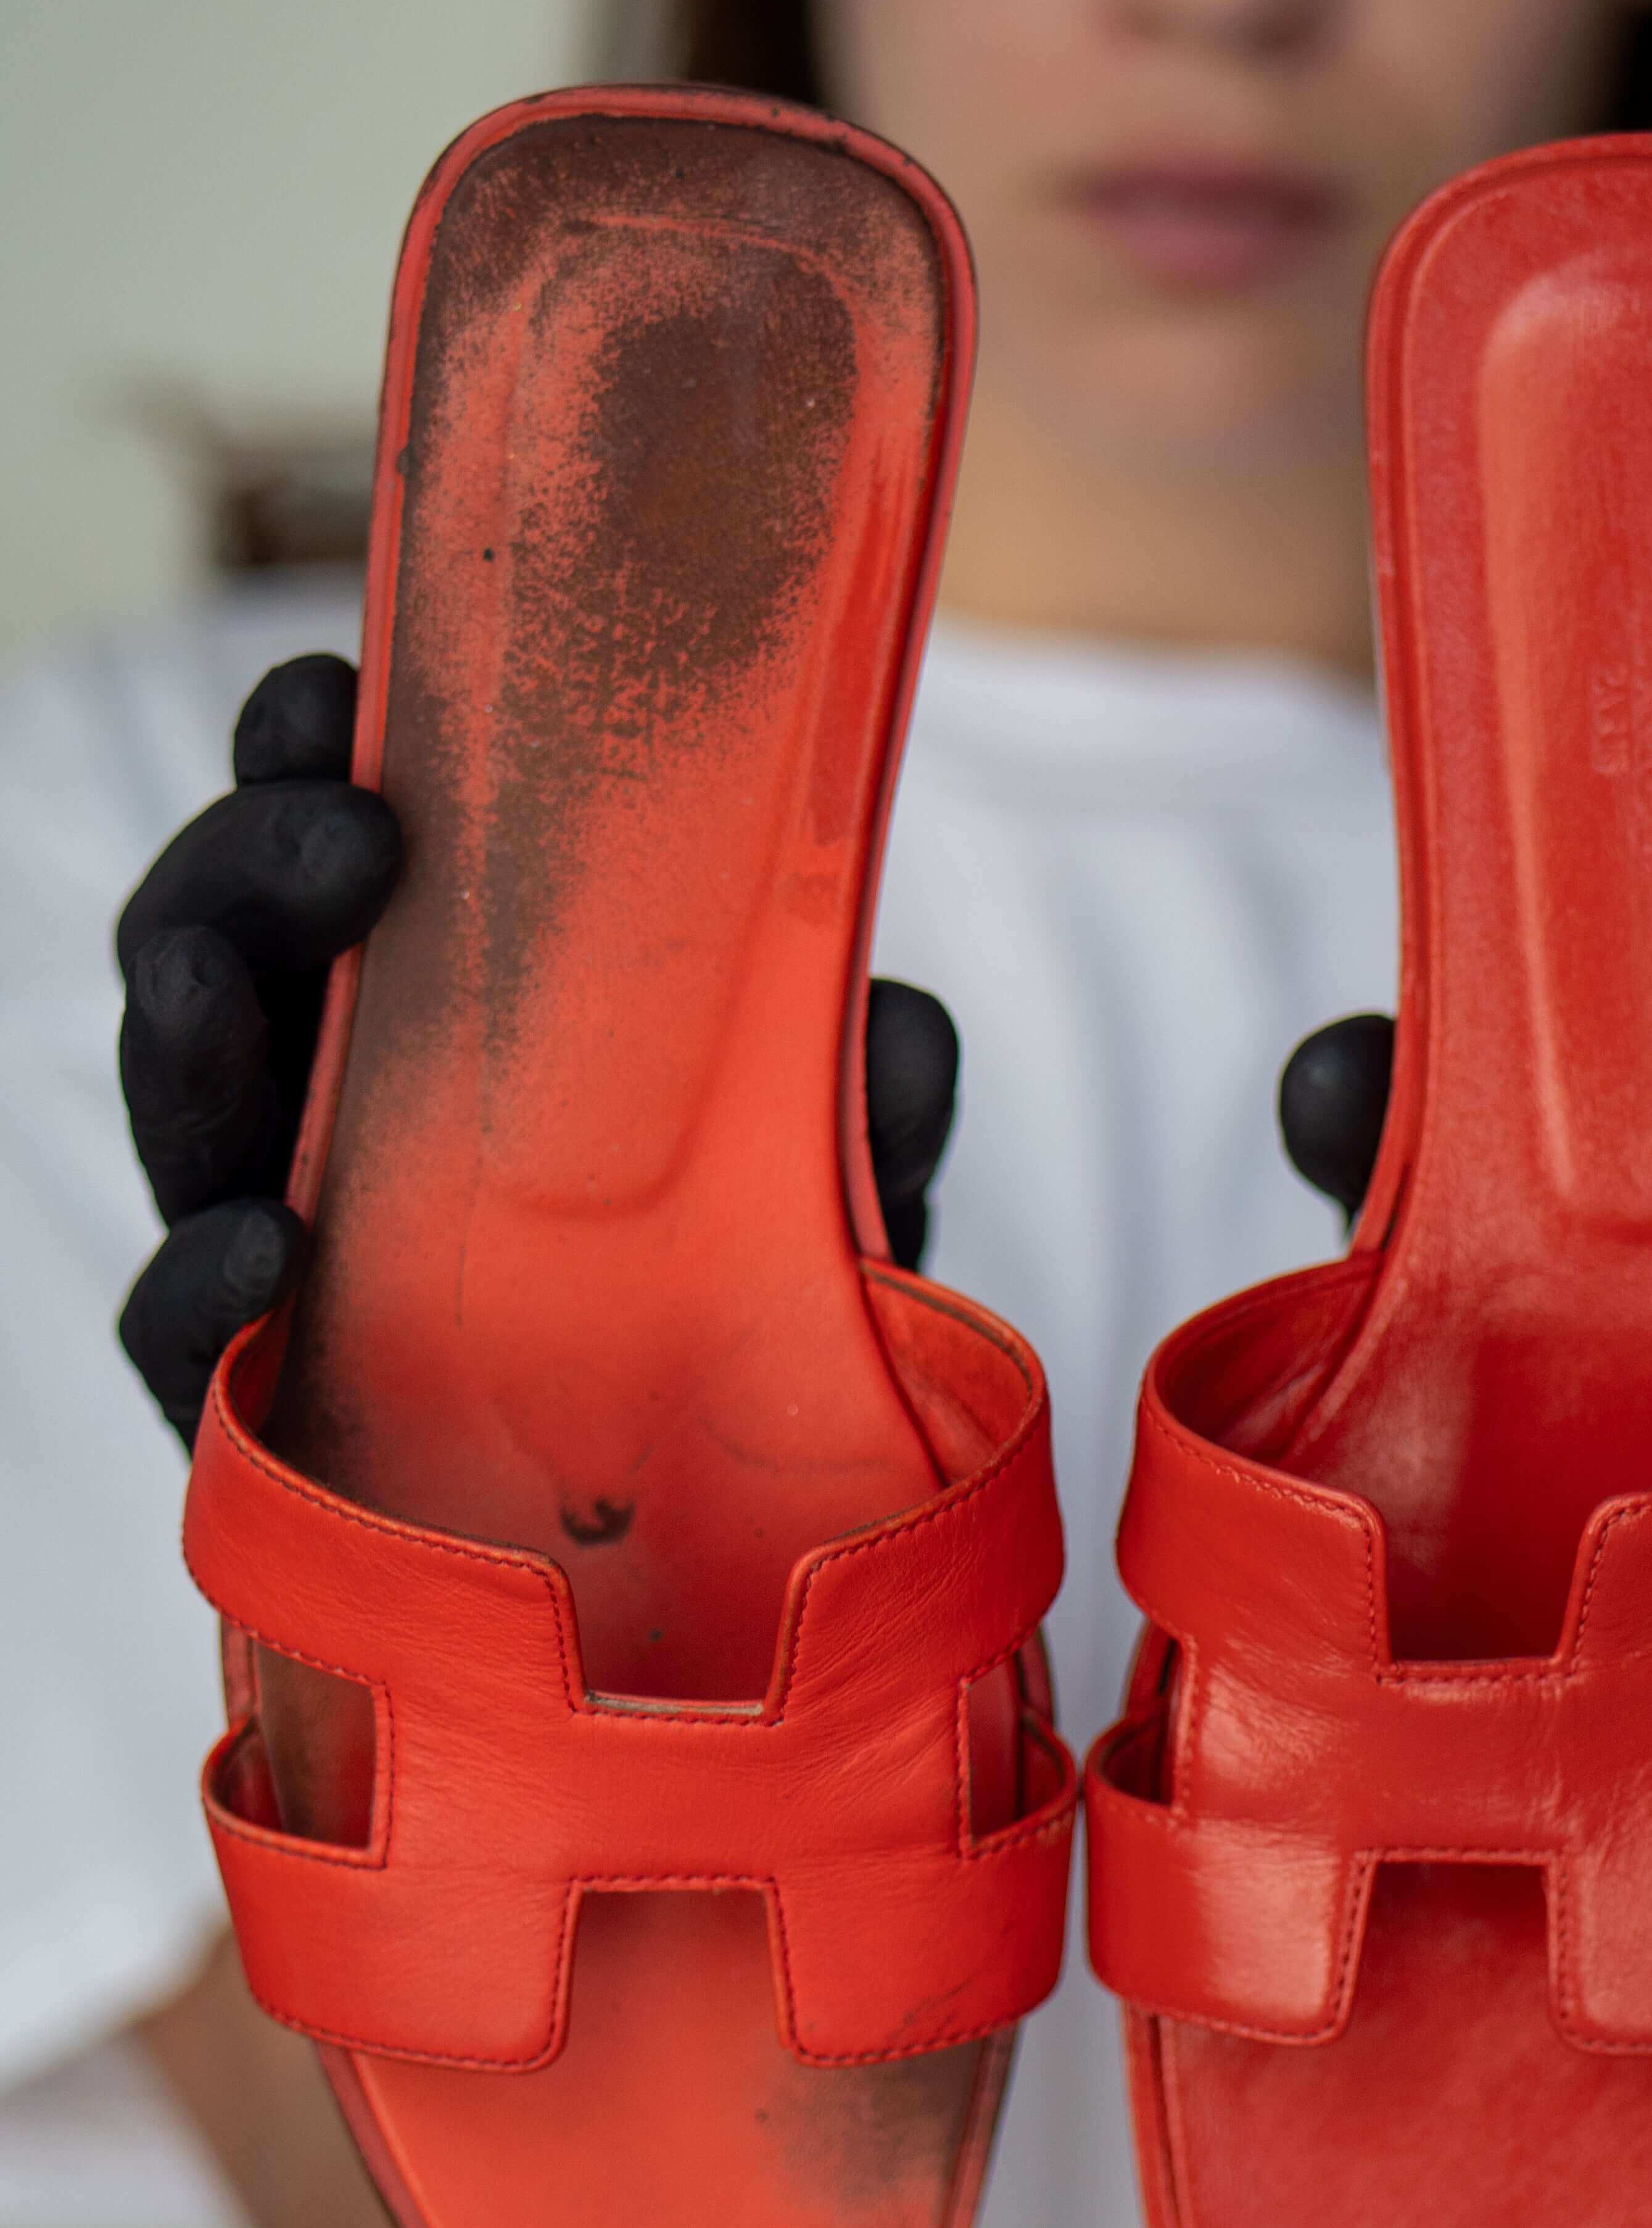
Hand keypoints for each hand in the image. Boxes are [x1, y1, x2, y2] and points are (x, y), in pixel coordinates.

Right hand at [116, 655, 961, 1449]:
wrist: (738, 1538)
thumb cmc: (744, 1313)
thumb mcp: (830, 1200)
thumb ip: (864, 1116)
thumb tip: (901, 1030)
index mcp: (425, 1022)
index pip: (332, 867)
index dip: (301, 762)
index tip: (334, 688)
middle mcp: (325, 1118)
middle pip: (225, 958)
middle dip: (247, 869)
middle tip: (347, 835)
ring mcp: (279, 1256)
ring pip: (175, 1122)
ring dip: (184, 1039)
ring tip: (218, 990)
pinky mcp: (261, 1416)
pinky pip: (185, 1347)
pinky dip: (197, 1290)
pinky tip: (259, 1246)